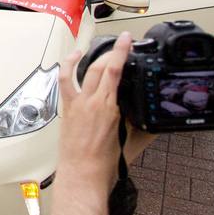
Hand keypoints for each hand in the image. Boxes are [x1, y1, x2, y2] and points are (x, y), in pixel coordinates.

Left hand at [51, 32, 133, 214]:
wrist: (82, 174)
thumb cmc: (104, 163)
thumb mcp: (129, 140)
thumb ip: (138, 123)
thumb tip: (148, 114)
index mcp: (109, 107)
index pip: (115, 70)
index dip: (122, 51)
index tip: (127, 39)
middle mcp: (91, 101)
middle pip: (101, 66)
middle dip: (113, 52)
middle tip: (122, 46)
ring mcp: (76, 103)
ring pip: (83, 70)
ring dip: (90, 55)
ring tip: (99, 47)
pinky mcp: (67, 108)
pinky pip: (65, 82)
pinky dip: (68, 67)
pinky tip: (72, 58)